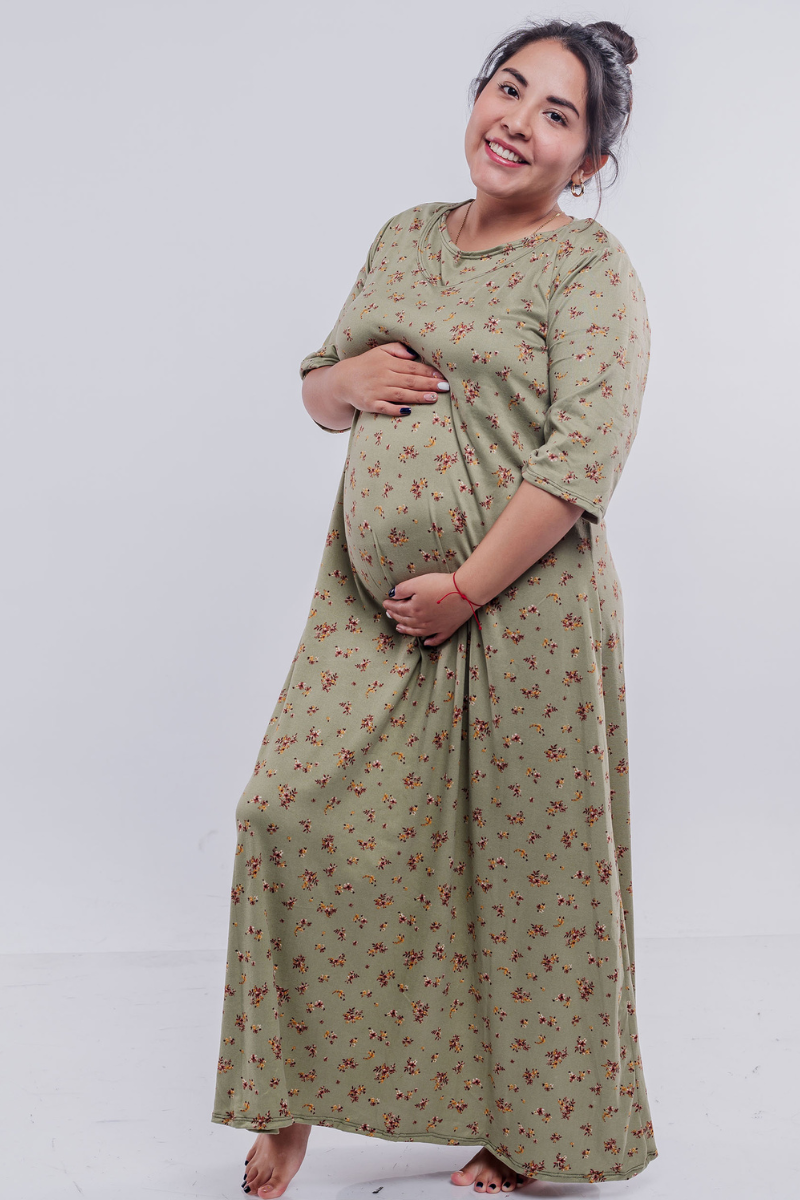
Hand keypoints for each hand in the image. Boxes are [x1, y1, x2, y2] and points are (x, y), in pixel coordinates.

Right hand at [330, 343, 449, 417]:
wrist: (342, 380)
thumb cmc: (366, 365)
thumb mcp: (380, 351)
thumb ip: (398, 350)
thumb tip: (415, 353)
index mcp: (388, 363)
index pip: (412, 367)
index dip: (428, 372)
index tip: (442, 375)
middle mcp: (383, 376)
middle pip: (410, 381)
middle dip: (428, 384)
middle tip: (445, 387)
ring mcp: (376, 391)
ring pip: (401, 394)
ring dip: (418, 397)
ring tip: (434, 398)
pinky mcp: (370, 404)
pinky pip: (385, 408)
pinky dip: (396, 409)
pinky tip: (408, 411)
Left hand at [382, 572, 479, 646]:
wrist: (465, 592)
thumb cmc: (440, 585)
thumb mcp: (417, 583)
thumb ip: (402, 589)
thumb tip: (391, 595)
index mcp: (413, 610)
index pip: (397, 608)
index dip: (390, 605)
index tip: (385, 603)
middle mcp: (422, 622)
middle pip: (405, 620)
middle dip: (396, 616)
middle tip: (390, 614)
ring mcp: (435, 628)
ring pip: (417, 632)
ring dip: (406, 630)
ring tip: (400, 628)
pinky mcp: (447, 629)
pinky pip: (436, 639)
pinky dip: (430, 642)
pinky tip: (426, 643)